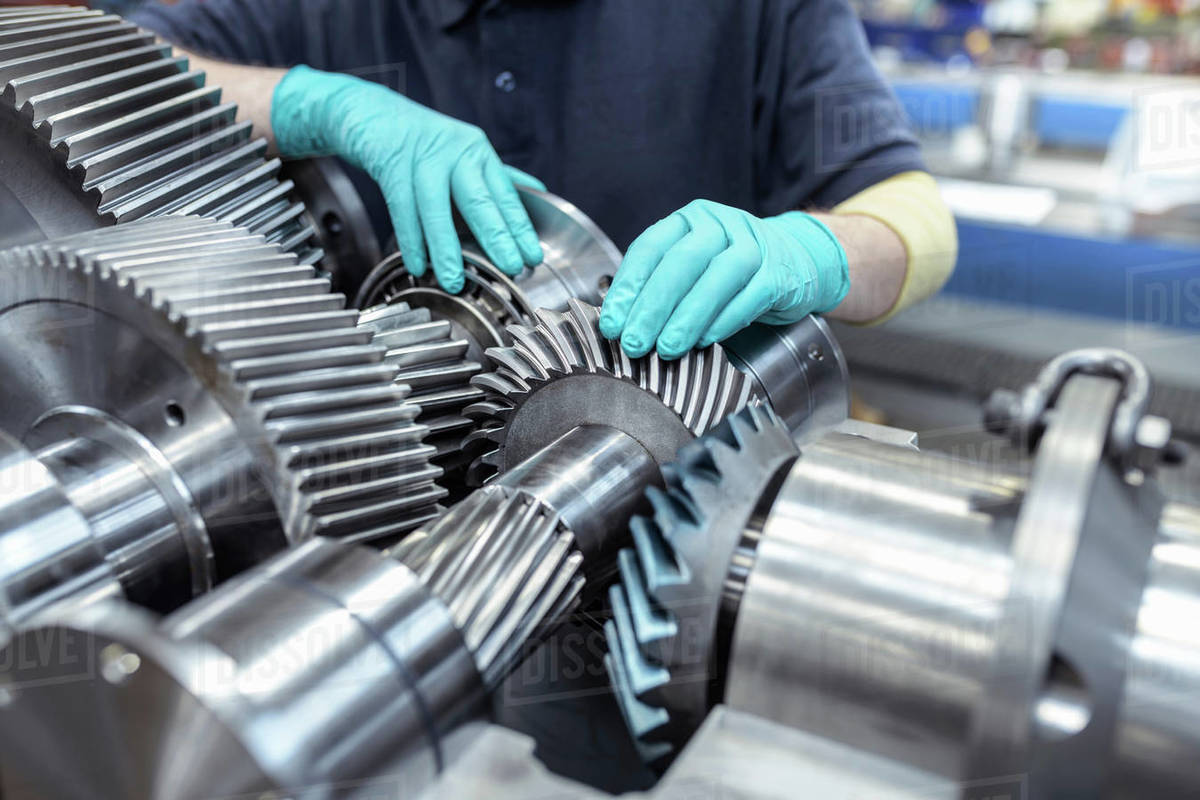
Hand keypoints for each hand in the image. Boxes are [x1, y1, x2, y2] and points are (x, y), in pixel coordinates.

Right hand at [272, 66, 543, 292]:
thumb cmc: (422, 139)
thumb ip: (497, 175)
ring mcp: (422, 158)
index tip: (532, 255)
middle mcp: (454, 152)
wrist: (372, 114)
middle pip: (478, 199)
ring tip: (454, 280)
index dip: (519, 227)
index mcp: (477, 152)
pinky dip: (410, 241)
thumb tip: (537, 192)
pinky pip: (402, 210)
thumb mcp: (464, 151)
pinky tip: (418, 265)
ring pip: (436, 209)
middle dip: (496, 237)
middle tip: (510, 266)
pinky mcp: (392, 165)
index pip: (505, 194)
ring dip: (445, 248)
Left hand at [598, 200, 849, 358]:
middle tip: (634, 342)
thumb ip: (660, 289)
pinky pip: (750, 296)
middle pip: (681, 262)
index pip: (650, 249)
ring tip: (667, 348)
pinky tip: (705, 340)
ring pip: (715, 278)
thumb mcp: (693, 270)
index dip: (628, 287)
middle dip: (653, 306)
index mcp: (688, 221)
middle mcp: (719, 225)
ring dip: (687, 317)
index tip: (612, 323)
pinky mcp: (778, 273)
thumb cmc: (732, 272)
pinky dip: (725, 320)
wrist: (796, 261)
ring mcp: (752, 245)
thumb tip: (622, 325)